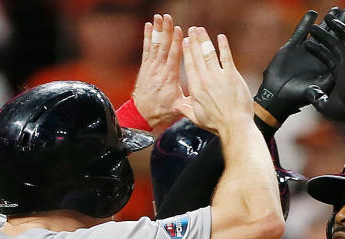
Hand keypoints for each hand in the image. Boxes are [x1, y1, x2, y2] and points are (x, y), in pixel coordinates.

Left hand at [131, 14, 184, 128]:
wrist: (141, 114)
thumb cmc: (161, 112)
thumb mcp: (178, 108)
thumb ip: (190, 100)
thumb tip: (203, 95)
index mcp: (169, 78)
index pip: (174, 56)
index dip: (176, 43)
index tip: (179, 30)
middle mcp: (159, 70)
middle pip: (164, 47)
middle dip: (166, 31)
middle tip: (168, 17)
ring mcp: (151, 67)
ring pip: (155, 45)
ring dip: (158, 30)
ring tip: (159, 16)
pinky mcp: (145, 67)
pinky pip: (147, 49)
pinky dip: (148, 37)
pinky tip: (149, 26)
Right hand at [175, 28, 250, 134]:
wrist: (234, 125)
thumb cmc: (217, 124)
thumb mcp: (197, 119)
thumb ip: (187, 110)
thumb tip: (177, 106)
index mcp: (196, 89)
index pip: (189, 66)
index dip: (186, 52)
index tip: (184, 42)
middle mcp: (205, 80)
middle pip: (197, 56)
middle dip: (193, 41)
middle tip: (191, 30)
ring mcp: (218, 77)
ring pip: (209, 54)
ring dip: (204, 40)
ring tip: (201, 30)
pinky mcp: (232, 76)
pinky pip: (226, 57)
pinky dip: (223, 46)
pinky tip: (221, 37)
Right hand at [254, 7, 344, 126]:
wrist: (275, 97)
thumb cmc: (296, 97)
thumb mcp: (315, 90)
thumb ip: (326, 81)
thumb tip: (337, 72)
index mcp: (326, 65)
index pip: (341, 46)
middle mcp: (317, 56)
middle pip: (332, 36)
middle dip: (341, 23)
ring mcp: (305, 51)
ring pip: (318, 32)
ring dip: (327, 21)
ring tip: (335, 9)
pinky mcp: (291, 48)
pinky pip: (300, 32)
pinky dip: (305, 23)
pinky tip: (312, 13)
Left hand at [303, 15, 344, 126]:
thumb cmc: (342, 111)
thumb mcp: (323, 104)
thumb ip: (316, 96)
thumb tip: (309, 91)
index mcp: (338, 74)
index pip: (326, 58)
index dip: (317, 50)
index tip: (307, 43)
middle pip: (334, 45)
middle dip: (325, 34)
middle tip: (316, 26)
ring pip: (342, 38)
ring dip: (335, 27)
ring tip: (326, 16)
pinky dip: (342, 29)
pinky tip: (334, 21)